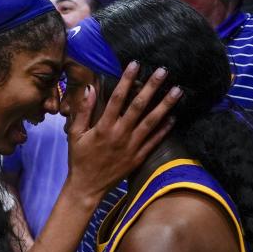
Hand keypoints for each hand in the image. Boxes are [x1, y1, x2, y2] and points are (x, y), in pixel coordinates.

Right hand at [67, 63, 179, 197]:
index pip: (117, 98)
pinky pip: (154, 141)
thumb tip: (90, 88)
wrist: (87, 186)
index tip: (135, 64)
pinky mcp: (138, 158)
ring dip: (165, 105)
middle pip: (138, 106)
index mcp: (103, 127)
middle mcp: (120, 135)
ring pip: (151, 122)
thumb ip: (83, 111)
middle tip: (163, 71)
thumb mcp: (75, 133)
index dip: (126, 80)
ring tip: (177, 91)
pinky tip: (174, 117)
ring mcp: (131, 147)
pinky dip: (165, 129)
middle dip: (151, 87)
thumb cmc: (80, 158)